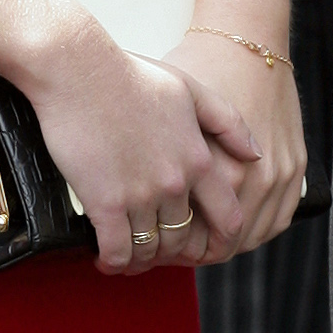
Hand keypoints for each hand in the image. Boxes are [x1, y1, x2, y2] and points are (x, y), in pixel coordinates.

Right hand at [22, 6, 248, 277]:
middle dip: (172, 254)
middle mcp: (175, 183)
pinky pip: (118, 251)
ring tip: (130, 258)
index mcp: (198, 159)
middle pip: (184, 240)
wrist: (78, 69)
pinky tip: (107, 261)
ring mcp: (140, 195)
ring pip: (150, 250)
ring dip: (141, 261)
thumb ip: (228, 123)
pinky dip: (114, 263)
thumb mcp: (190, 90)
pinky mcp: (105, 203)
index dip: (220, 242)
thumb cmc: (128, 75)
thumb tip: (255, 154)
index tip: (207, 250)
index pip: (227, 219)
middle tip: (157, 254)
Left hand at [164, 27, 305, 258]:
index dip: (168, 251)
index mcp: (212, 170)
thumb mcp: (168, 114)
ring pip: (250, 239)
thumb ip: (156, 164)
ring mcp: (277, 177)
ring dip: (225, 246)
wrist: (246, 44)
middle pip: (219, 245)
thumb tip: (131, 204)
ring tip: (200, 242)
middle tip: (170, 251)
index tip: (152, 249)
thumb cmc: (201, 73)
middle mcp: (248, 179)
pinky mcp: (295, 169)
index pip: (192, 238)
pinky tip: (235, 228)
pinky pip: (278, 222)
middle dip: (191, 253)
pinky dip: (256, 232)